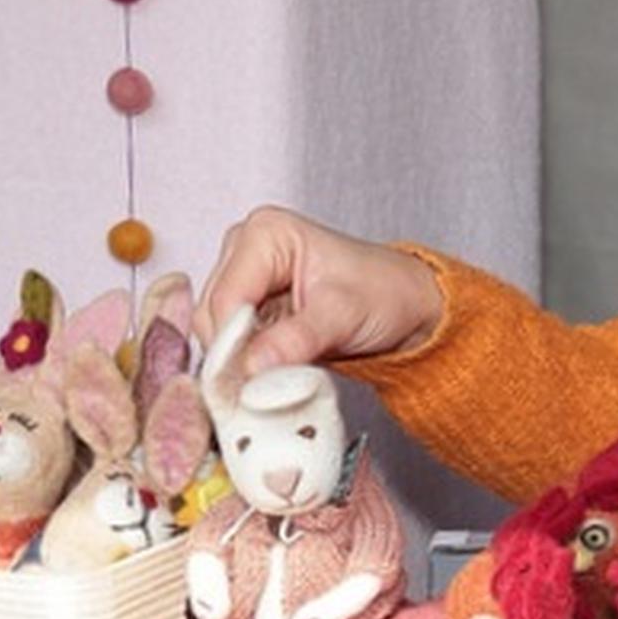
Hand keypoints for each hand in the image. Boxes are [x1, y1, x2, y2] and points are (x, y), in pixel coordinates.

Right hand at [201, 206, 444, 379]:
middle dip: (234, 354)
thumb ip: (297, 339)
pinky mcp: (248, 307)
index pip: (226, 297)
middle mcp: (245, 249)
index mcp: (266, 232)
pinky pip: (229, 342)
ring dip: (239, 361)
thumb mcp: (344, 316)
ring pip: (215, 332)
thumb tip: (252, 367)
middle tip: (263, 385)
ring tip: (276, 376)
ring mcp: (244, 278)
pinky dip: (245, 363)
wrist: (404, 306)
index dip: (232, 343)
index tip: (247, 382)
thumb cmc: (384, 293)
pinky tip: (271, 372)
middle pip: (212, 315)